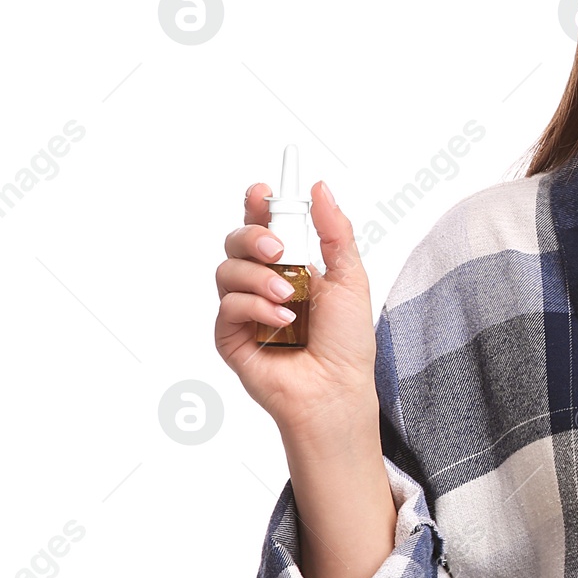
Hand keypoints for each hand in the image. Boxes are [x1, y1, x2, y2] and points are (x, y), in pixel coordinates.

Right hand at [213, 179, 377, 454]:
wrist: (338, 388)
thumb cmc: (347, 341)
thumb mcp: (350, 277)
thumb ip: (335, 232)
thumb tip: (321, 189)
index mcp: (291, 266)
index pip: (265, 226)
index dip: (257, 205)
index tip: (263, 191)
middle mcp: (262, 283)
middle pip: (236, 241)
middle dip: (253, 236)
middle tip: (277, 250)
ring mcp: (244, 309)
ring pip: (227, 270)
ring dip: (259, 277)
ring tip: (289, 297)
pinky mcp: (231, 336)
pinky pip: (228, 306)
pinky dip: (255, 307)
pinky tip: (282, 322)